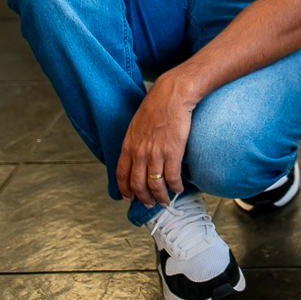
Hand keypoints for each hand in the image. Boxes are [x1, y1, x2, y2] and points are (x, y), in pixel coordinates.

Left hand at [115, 76, 194, 206]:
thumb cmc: (157, 106)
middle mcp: (139, 153)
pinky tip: (178, 188)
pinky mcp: (173, 152)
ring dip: (160, 197)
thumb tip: (138, 154)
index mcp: (129, 145)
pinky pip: (172, 177)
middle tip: (149, 204)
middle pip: (138, 184)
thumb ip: (135, 141)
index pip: (122, 174)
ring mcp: (155, 154)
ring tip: (166, 200)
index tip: (128, 197)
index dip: (125, 189)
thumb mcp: (137, 124)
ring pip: (154, 185)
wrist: (172, 95)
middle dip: (143, 198)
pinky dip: (175, 186)